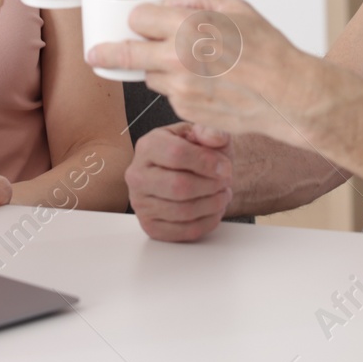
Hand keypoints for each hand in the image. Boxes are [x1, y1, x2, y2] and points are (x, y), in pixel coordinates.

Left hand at [86, 0, 311, 145]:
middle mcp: (179, 60)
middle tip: (94, 54)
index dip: (138, 18)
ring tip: (188, 65)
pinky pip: (169, 96)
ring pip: (150, 77)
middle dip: (107, 52)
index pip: (138, 19)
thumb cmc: (268, 50)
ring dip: (157, 69)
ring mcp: (181, 89)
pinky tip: (205, 83)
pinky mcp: (187, 111)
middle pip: (126, 54)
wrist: (288, 95)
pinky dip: (178, 88)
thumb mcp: (236, 7)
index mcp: (189, 28)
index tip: (137, 21)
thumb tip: (168, 3)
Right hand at [126, 122, 232, 241]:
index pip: (176, 153)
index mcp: (147, 145)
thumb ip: (211, 130)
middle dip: (211, 186)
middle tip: (225, 181)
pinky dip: (208, 222)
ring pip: (184, 211)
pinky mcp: (150, 226)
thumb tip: (215, 138)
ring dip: (213, 204)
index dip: (207, 162)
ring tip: (223, 194)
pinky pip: (184, 231)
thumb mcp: (203, 134)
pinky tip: (214, 209)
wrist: (188, 175)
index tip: (225, 166)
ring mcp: (140, 203)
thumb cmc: (196, 154)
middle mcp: (137, 174)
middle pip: (179, 186)